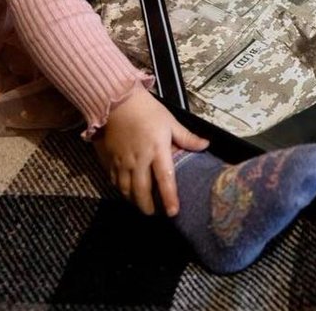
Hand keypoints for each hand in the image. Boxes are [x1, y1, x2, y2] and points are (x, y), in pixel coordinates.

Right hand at [92, 85, 207, 215]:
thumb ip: (187, 137)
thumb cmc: (147, 111)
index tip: (173, 212)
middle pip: (142, 191)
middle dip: (148, 207)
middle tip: (155, 214)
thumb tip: (206, 145)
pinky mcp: (110, 160)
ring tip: (141, 206)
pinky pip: (114, 181)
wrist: (118, 102)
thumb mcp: (170, 122)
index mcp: (157, 151)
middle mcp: (139, 160)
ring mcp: (122, 162)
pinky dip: (120, 190)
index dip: (169, 198)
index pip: (165, 180)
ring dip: (133, 201)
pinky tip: (126, 193)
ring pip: (126, 190)